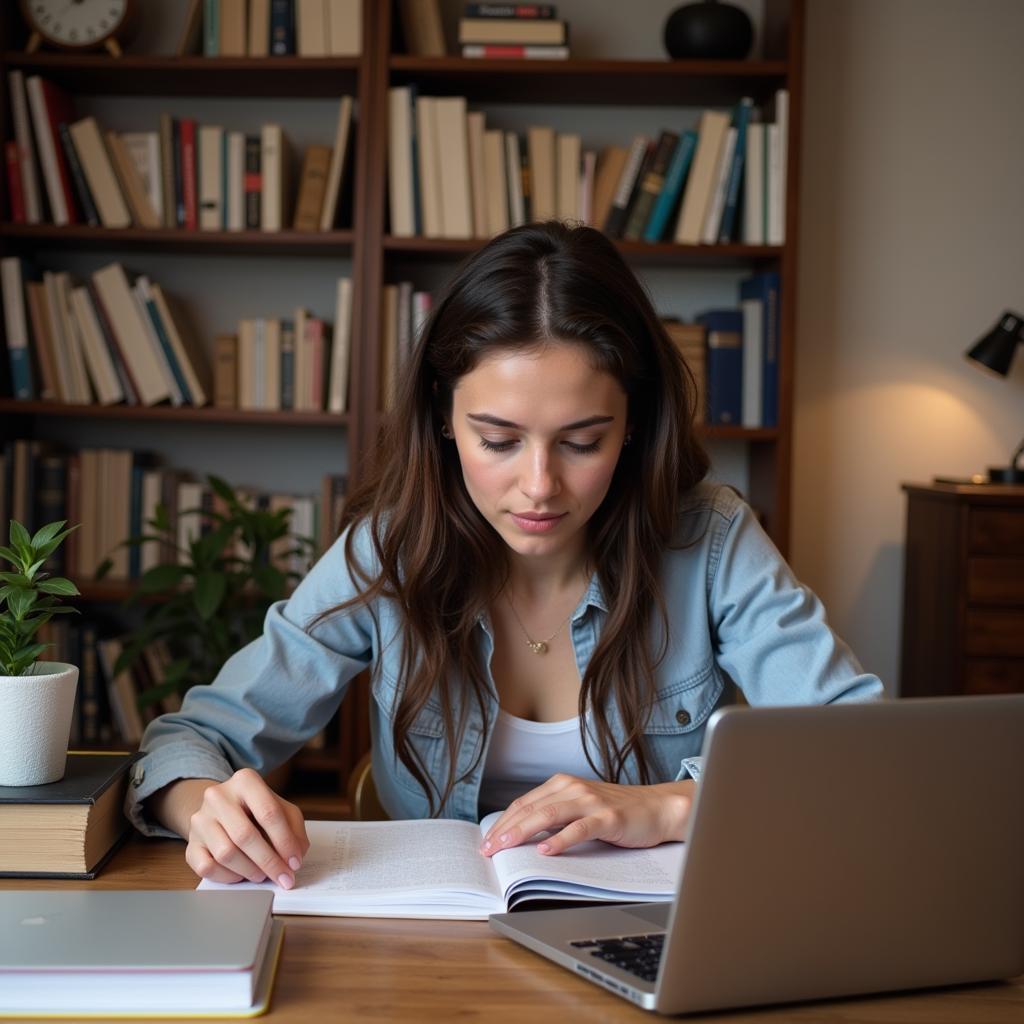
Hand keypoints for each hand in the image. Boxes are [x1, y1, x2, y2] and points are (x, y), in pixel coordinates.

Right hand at [184, 768, 309, 886]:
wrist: (221, 810)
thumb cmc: (256, 810)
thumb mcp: (281, 809)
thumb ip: (294, 829)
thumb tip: (295, 857)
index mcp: (245, 780)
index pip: (268, 813)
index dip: (285, 842)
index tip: (295, 863)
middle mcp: (218, 796)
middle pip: (245, 835)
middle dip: (269, 861)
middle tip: (283, 878)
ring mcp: (200, 819)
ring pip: (226, 853)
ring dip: (250, 870)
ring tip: (263, 874)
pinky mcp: (190, 843)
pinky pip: (207, 867)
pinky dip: (228, 877)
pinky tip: (241, 874)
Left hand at [479, 773, 695, 856]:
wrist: (657, 809)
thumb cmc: (616, 812)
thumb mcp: (580, 809)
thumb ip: (554, 816)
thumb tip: (520, 837)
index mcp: (562, 785)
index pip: (523, 804)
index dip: (501, 823)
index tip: (485, 843)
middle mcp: (573, 788)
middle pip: (530, 809)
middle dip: (504, 830)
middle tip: (487, 850)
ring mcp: (590, 801)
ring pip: (548, 815)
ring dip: (522, 833)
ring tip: (504, 848)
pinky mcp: (608, 817)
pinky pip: (580, 828)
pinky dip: (561, 839)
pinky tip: (546, 851)